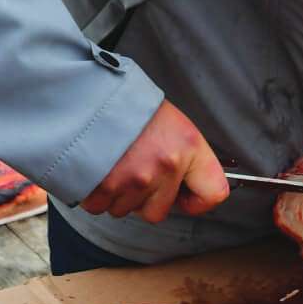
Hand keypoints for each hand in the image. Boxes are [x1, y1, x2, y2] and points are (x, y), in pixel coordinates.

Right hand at [79, 99, 229, 222]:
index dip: (197, 200)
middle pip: (157, 211)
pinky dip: (94, 194)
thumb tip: (186, 188)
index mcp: (188, 146)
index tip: (185, 195)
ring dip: (118, 194)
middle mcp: (165, 166)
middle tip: (134, 169)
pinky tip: (97, 170)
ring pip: (125, 210)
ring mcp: (134, 178)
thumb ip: (184, 158)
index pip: (213, 192)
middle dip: (144, 198)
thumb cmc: (128, 104)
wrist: (89, 92)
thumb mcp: (171, 123)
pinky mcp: (103, 186)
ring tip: (113, 164)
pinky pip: (99, 206)